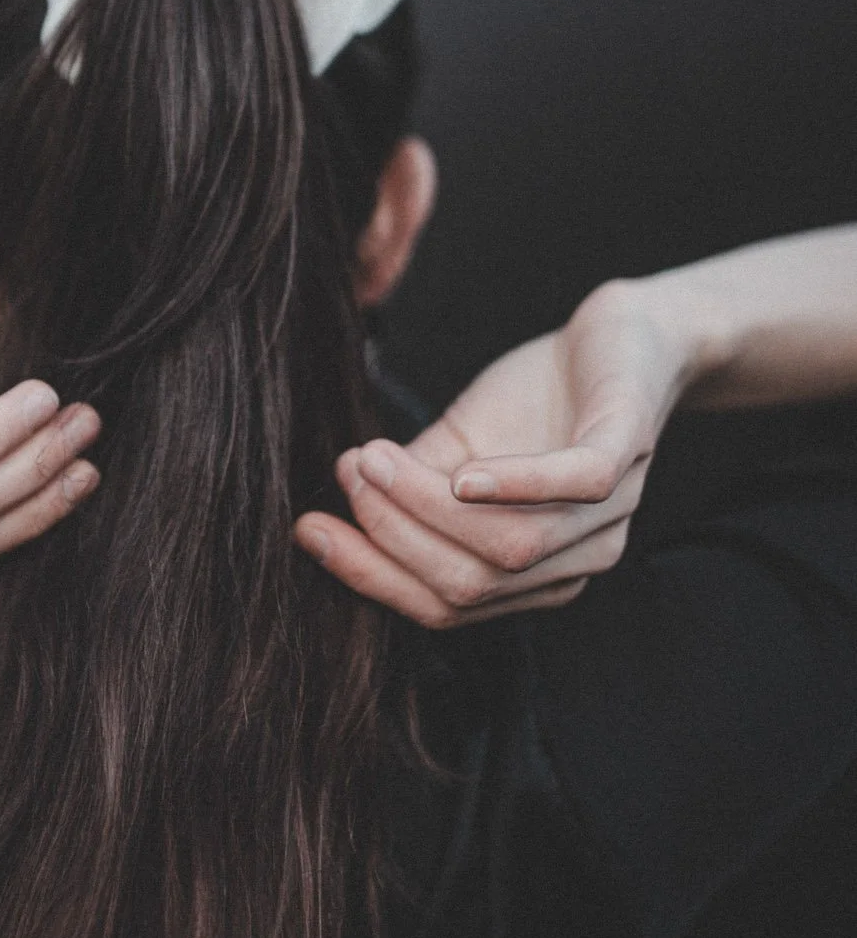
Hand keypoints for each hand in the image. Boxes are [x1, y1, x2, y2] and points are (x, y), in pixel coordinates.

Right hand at [295, 280, 694, 628]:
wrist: (620, 333)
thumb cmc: (538, 396)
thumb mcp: (458, 446)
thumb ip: (412, 487)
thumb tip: (338, 507)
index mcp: (533, 574)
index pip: (443, 604)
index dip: (371, 574)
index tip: (309, 529)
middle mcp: (576, 560)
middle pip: (467, 585)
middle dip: (391, 536)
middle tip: (347, 474)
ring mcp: (611, 512)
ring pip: (509, 546)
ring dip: (428, 508)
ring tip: (374, 461)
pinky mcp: (627, 449)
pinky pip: (574, 487)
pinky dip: (512, 486)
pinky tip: (461, 473)